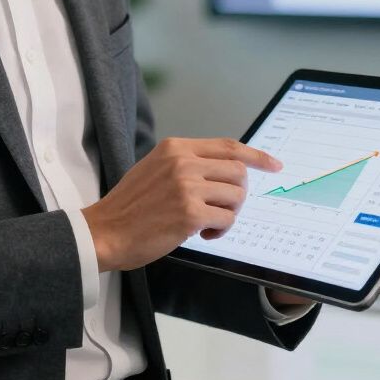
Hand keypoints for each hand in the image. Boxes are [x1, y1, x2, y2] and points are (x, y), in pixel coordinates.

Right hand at [81, 137, 281, 271]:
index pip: (228, 146)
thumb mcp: (156, 168)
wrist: (106, 231)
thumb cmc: (131, 205)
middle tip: (223, 208)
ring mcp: (187, 187)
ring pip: (236, 196)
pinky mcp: (190, 214)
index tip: (274, 164)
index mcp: (176, 147)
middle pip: (238, 171)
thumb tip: (225, 169)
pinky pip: (226, 219)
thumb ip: (187, 163)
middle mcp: (183, 162)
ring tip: (208, 223)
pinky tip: (202, 234)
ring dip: (229, 213)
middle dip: (238, 193)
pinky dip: (220, 230)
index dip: (256, 155)